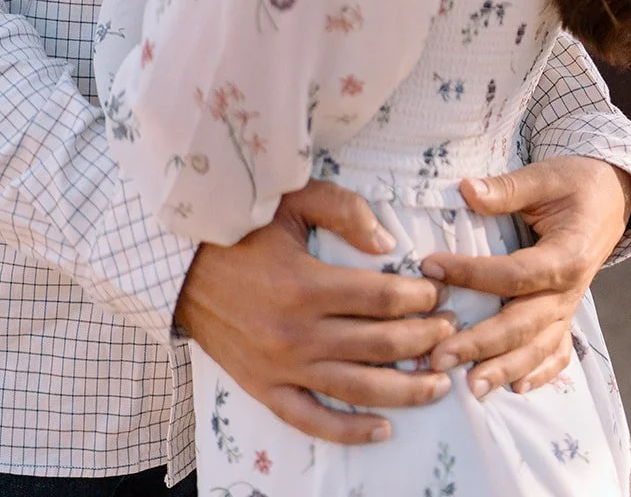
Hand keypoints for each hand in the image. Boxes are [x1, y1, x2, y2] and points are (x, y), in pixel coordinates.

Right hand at [174, 179, 457, 444]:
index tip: (440, 293)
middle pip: (379, 344)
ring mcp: (281, 366)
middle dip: (424, 339)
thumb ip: (344, 211)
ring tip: (439, 384)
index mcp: (305, 284)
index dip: (420, 298)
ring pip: (357, 389)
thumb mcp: (289, 199)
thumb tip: (388, 244)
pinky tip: (383, 429)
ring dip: (405, 390)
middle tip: (450, 332)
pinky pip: (311, 420)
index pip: (382, 298)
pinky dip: (349, 431)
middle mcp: (297, 333)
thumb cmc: (239, 226)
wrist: (179, 265)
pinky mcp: (263, 388)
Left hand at [421, 158, 630, 396]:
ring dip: (504, 369)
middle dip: (481, 344)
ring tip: (470, 388)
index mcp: (567, 254)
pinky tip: (516, 388)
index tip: (430, 267)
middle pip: (523, 324)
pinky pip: (558, 352)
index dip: (472, 273)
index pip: (514, 273)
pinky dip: (540, 373)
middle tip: (439, 356)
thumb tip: (466, 190)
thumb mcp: (544, 176)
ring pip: (538, 347)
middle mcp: (571, 289)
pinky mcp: (568, 314)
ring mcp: (570, 306)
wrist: (611, 195)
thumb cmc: (575, 183)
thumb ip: (507, 188)